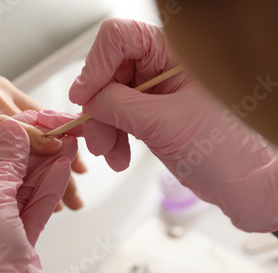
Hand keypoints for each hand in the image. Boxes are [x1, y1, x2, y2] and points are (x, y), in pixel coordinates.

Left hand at [0, 114, 77, 272]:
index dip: (6, 137)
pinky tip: (61, 171)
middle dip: (30, 152)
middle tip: (55, 133)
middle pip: (3, 171)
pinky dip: (49, 189)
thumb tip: (11, 132)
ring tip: (65, 146)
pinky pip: (34, 207)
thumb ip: (3, 164)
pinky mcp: (17, 242)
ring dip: (44, 167)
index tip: (30, 123)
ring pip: (22, 188)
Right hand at [39, 19, 277, 231]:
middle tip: (96, 135)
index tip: (86, 95)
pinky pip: (118, 117)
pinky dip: (112, 136)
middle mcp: (163, 67)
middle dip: (98, 106)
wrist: (241, 181)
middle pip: (110, 71)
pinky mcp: (150, 113)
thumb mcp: (164, 124)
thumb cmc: (226, 149)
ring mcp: (156, 91)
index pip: (122, 38)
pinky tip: (118, 155)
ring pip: (109, 97)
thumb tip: (90, 100)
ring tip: (110, 153)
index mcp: (175, 54)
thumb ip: (120, 107)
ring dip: (103, 127)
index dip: (97, 64)